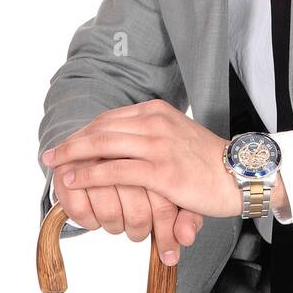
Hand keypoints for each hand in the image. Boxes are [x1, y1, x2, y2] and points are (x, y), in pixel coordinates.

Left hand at [42, 100, 239, 258]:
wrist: (241, 174)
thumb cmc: (209, 162)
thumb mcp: (177, 138)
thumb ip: (151, 138)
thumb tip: (126, 149)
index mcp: (157, 112)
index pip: (110, 118)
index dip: (85, 131)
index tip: (68, 144)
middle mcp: (154, 122)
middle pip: (101, 128)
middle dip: (72, 142)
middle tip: (51, 154)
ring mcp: (157, 145)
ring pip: (102, 145)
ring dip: (73, 156)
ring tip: (55, 166)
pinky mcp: (161, 172)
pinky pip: (115, 171)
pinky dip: (90, 175)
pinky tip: (75, 180)